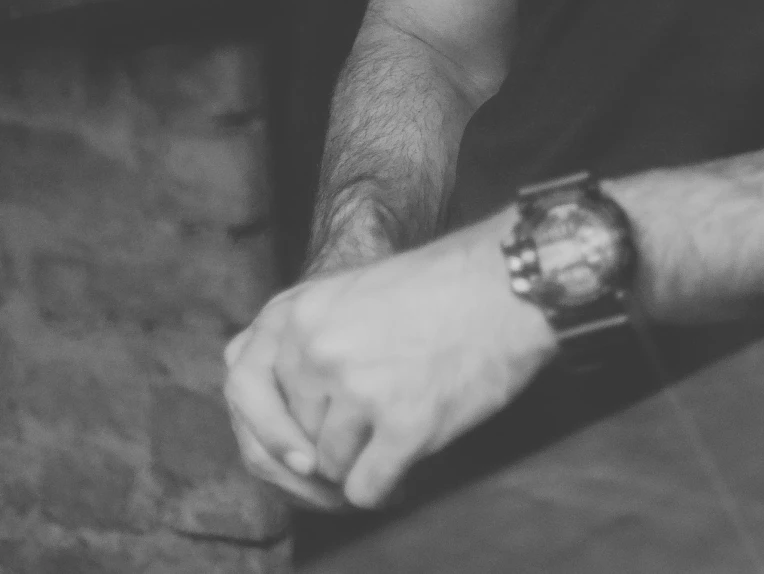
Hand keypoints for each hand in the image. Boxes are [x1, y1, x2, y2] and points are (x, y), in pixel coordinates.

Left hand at [223, 217, 557, 510]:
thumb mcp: (349, 290)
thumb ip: (300, 335)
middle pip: (292, 439)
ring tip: (403, 433)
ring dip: (364, 464)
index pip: (242, 390)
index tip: (292, 446)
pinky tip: (415, 459)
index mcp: (300, 313)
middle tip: (358, 456)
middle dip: (322, 457)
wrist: (512, 281)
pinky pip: (366, 490)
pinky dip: (390, 486)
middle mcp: (318, 350)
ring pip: (331, 469)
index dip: (263, 429)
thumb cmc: (441, 288)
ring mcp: (358, 387)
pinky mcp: (403, 422)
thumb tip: (255, 394)